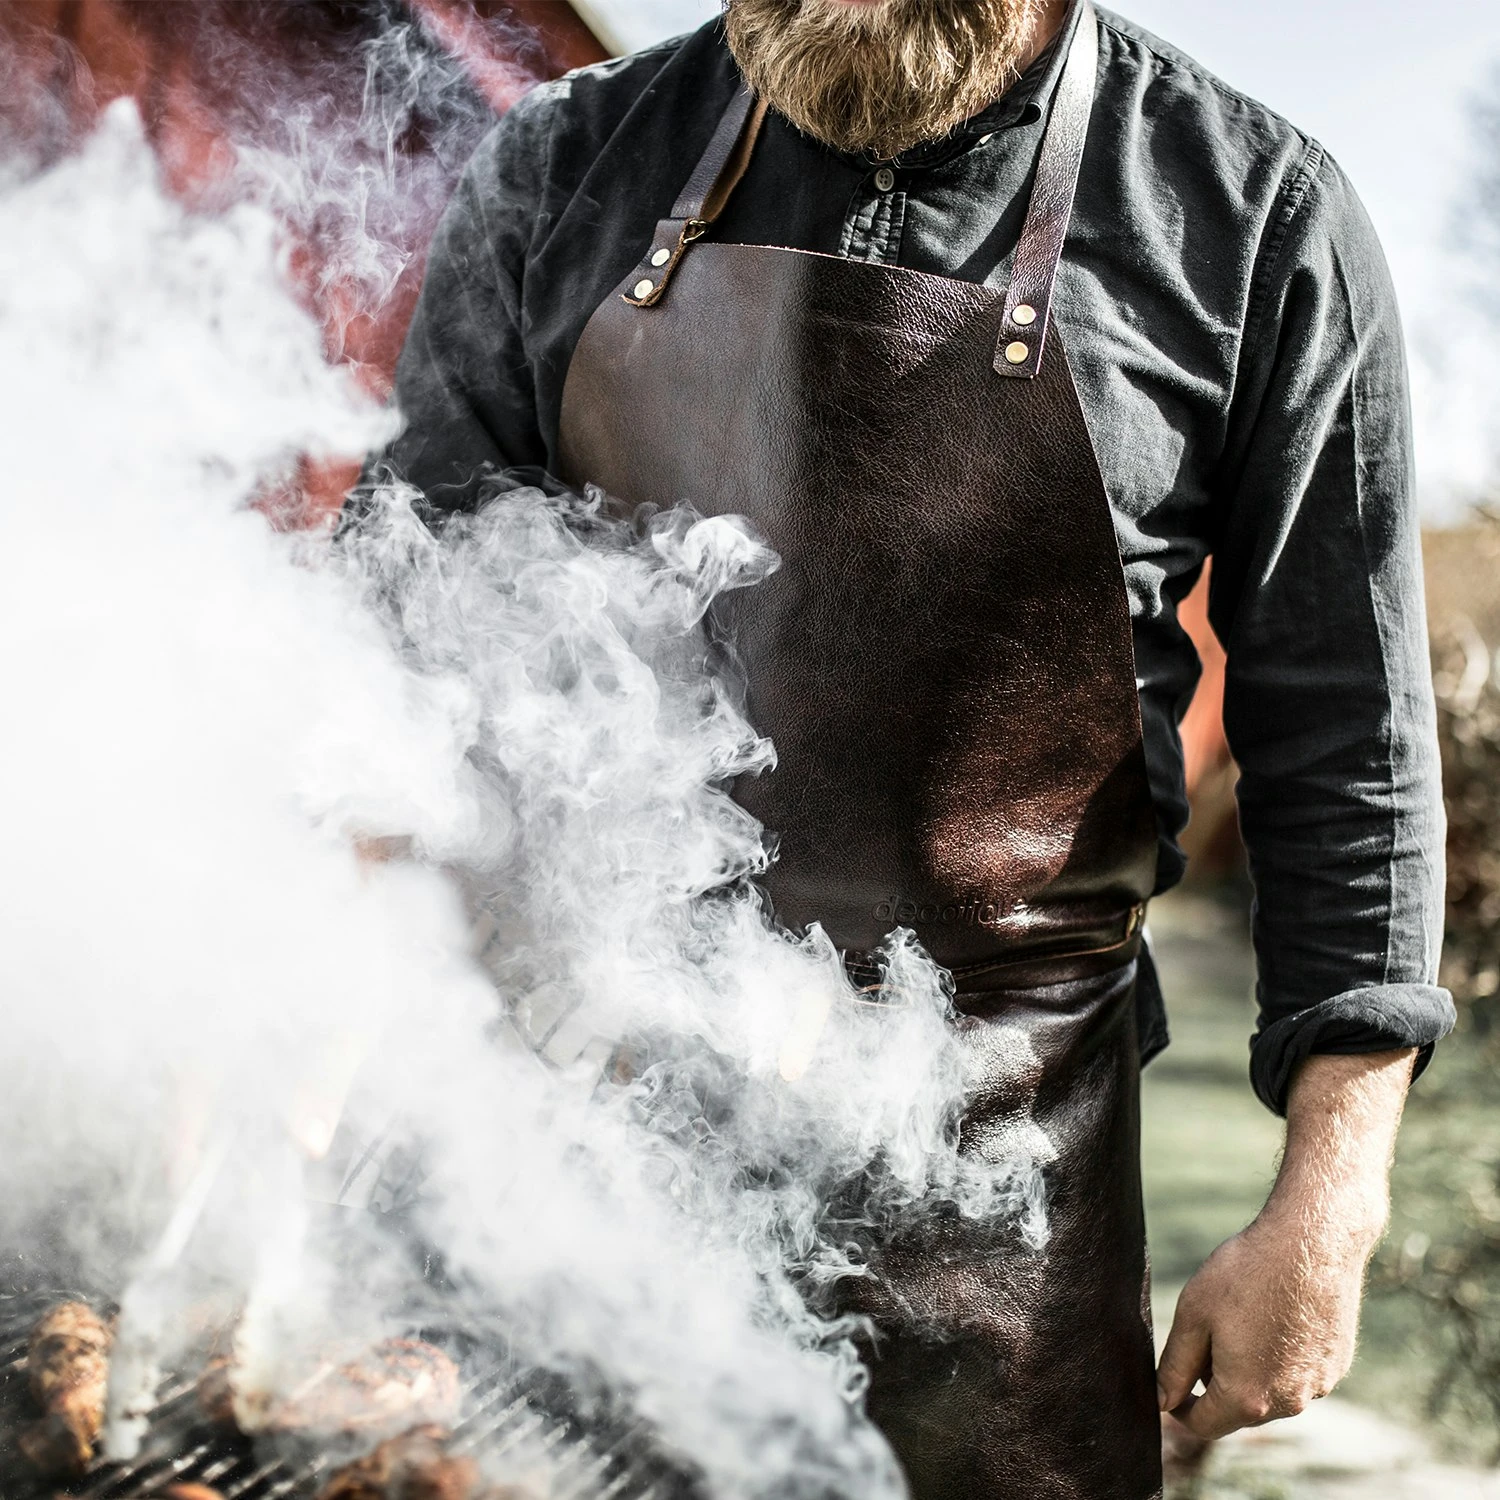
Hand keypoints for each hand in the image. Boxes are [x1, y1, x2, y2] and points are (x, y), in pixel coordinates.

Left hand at [1156, 1048, 1416, 1439]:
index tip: (1151, 1404)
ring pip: (1263, 1382)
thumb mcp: (1195, 1310)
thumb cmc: (1248, 1263)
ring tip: (1231, 1315)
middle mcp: (1292, 1401)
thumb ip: (1176, 1363)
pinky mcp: (1337, 1355)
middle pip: (1232, 1407)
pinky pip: (1291, 1358)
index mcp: (1251, 1396)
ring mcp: (1320, 1380)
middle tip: (1185, 1352)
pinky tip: (1267, 1305)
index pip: (1198, 1427)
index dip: (1170, 1413)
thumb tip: (1161, 1406)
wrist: (1322, 1227)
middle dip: (1204, 1385)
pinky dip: (1273, 1340)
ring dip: (1240, 1361)